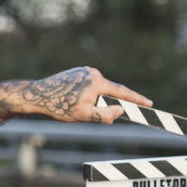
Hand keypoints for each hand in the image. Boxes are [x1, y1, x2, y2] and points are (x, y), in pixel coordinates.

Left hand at [0, 66, 151, 123]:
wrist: (37, 95)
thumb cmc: (60, 107)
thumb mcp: (84, 116)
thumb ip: (105, 116)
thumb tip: (121, 111)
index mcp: (97, 82)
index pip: (122, 92)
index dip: (137, 99)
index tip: (149, 104)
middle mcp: (93, 72)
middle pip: (109, 91)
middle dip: (105, 104)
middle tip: (88, 113)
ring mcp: (84, 70)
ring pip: (98, 90)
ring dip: (94, 100)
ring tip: (74, 108)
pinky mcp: (77, 72)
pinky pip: (88, 86)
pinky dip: (87, 95)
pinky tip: (72, 101)